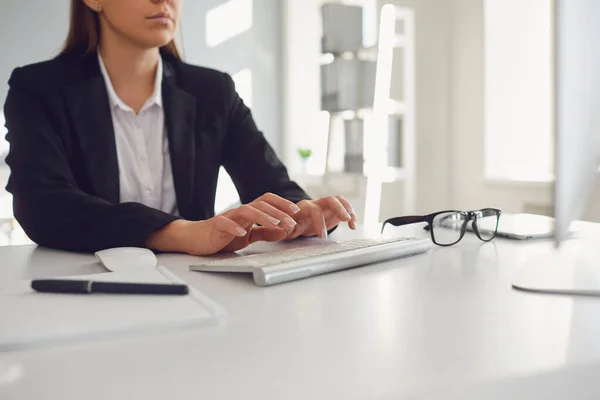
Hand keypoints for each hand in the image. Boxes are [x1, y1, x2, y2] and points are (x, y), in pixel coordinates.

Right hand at [146, 193, 300, 255]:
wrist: (196, 239)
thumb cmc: (222, 236)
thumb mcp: (249, 236)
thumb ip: (265, 233)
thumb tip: (284, 231)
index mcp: (249, 212)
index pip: (268, 201)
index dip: (282, 204)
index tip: (297, 211)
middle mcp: (240, 211)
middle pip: (261, 204)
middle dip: (279, 211)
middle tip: (292, 220)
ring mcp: (228, 217)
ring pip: (247, 210)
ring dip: (263, 217)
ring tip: (276, 225)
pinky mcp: (216, 226)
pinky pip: (225, 223)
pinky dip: (234, 227)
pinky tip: (243, 233)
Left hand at [286, 195, 356, 239]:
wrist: (297, 221)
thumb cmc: (292, 226)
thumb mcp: (287, 229)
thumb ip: (287, 229)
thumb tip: (287, 228)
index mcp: (304, 207)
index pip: (313, 210)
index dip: (319, 222)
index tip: (322, 236)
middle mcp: (316, 203)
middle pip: (330, 200)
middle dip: (339, 208)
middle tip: (346, 219)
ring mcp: (326, 205)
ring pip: (339, 200)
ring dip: (348, 209)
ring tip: (352, 222)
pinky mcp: (334, 210)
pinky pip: (345, 207)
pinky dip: (351, 215)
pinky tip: (353, 226)